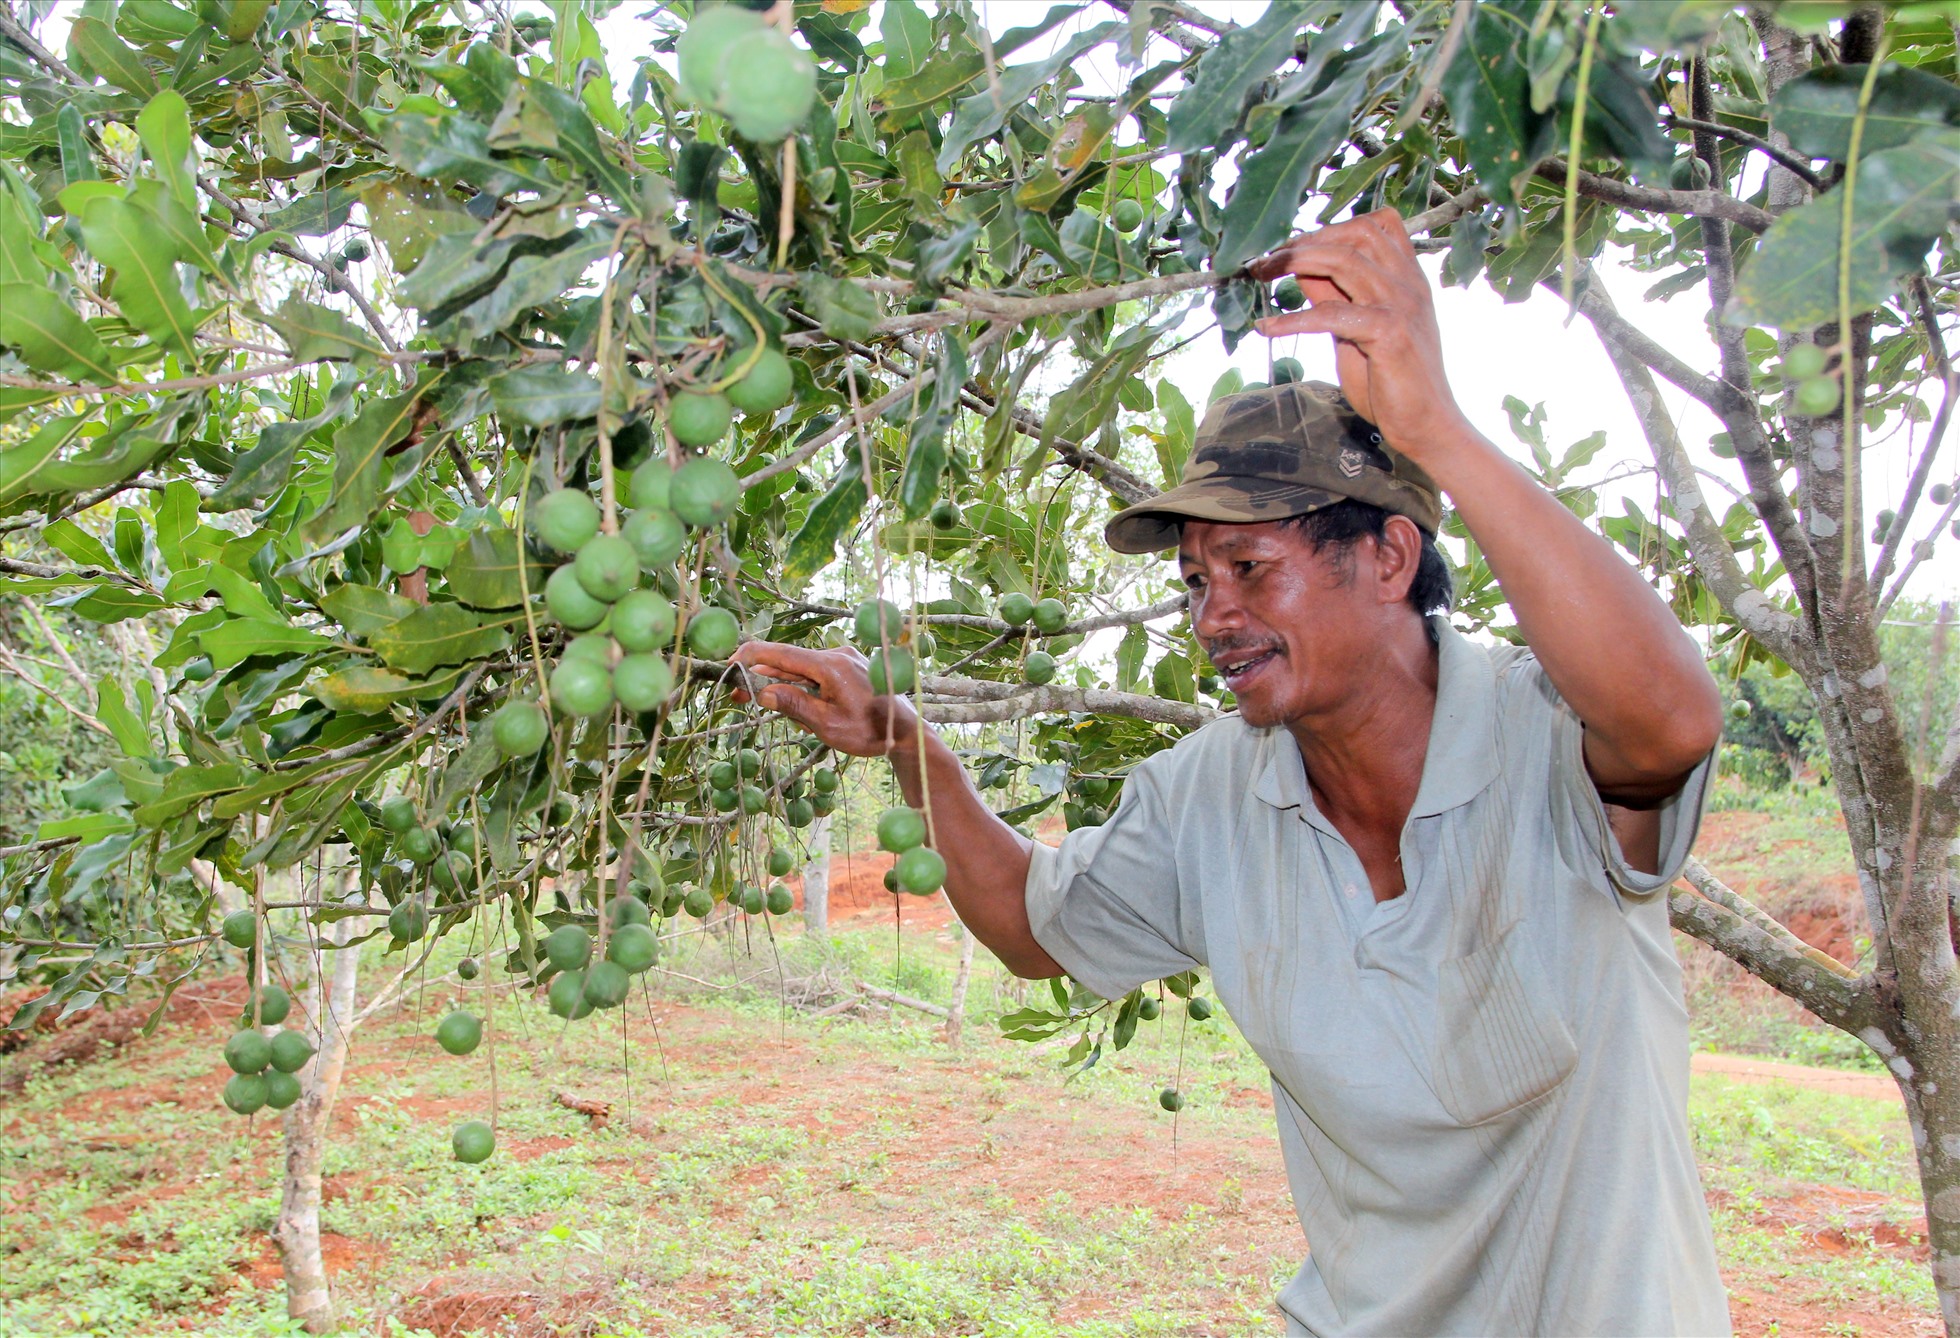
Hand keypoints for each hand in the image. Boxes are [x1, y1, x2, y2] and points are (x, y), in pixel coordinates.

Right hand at [730, 640, 920, 757]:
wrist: (906, 733)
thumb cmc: (870, 732)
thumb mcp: (827, 725)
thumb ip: (794, 705)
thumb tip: (762, 692)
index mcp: (831, 666)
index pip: (782, 653)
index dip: (752, 656)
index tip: (730, 664)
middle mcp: (837, 655)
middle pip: (790, 661)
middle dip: (762, 677)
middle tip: (738, 695)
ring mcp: (845, 659)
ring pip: (802, 669)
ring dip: (783, 685)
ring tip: (772, 707)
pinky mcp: (849, 668)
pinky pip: (817, 674)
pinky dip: (803, 687)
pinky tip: (804, 709)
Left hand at [1247, 209, 1471, 462]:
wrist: (1427, 425)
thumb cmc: (1392, 381)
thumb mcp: (1356, 330)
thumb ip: (1336, 296)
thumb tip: (1302, 268)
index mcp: (1408, 278)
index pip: (1376, 225)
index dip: (1330, 228)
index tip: (1292, 246)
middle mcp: (1409, 284)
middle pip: (1356, 234)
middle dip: (1306, 240)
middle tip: (1266, 260)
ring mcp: (1401, 305)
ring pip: (1344, 261)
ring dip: (1294, 262)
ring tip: (1261, 274)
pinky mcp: (1389, 333)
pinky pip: (1333, 314)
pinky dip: (1293, 318)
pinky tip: (1266, 327)